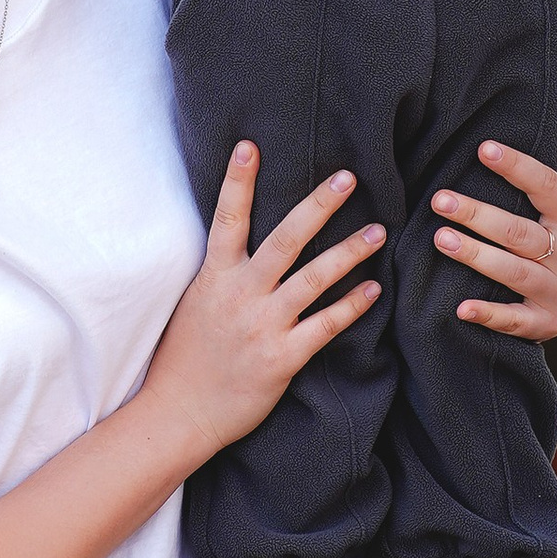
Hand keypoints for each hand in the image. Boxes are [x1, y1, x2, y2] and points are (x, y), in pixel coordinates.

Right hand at [144, 144, 381, 454]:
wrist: (178, 413)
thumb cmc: (186, 357)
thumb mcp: (196, 302)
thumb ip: (222, 272)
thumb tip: (242, 241)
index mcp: (215, 276)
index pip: (226, 218)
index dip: (237, 180)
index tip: (250, 144)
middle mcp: (240, 294)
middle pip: (285, 239)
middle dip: (318, 205)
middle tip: (348, 177)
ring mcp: (262, 326)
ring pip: (314, 279)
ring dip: (349, 252)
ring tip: (378, 231)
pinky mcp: (281, 358)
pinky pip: (325, 326)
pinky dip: (352, 306)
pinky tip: (374, 290)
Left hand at [432, 104, 556, 337]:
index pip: (547, 185)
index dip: (517, 167)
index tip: (483, 147)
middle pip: (521, 232)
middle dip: (479, 215)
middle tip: (438, 199)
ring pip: (514, 273)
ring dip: (477, 256)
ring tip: (439, 238)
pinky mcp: (544, 324)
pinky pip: (514, 320)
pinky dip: (488, 315)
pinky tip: (459, 308)